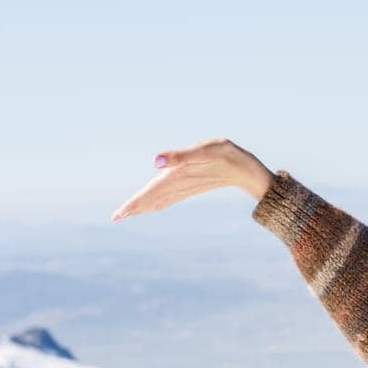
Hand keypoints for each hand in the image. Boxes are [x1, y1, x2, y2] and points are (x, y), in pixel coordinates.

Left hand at [109, 137, 274, 221]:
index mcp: (180, 176)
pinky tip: (154, 205)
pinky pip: (171, 196)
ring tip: (129, 213)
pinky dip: (158, 201)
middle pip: (154, 199)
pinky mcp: (194, 184)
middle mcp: (182, 184)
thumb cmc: (230, 155)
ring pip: (161, 199)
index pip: (152, 192)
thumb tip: (154, 163)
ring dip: (145, 205)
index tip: (117, 216)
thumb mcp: (207, 150)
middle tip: (115, 217)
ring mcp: (188, 186)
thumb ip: (180, 155)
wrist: (252, 172)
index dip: (134, 203)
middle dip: (135, 208)